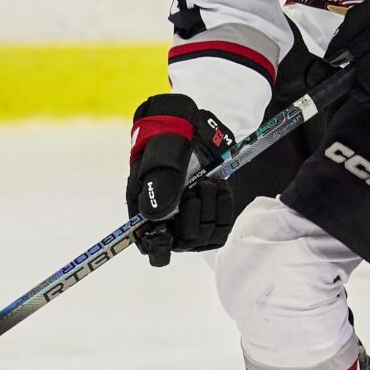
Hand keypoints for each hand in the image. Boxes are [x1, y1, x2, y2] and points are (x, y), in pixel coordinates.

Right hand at [126, 93, 237, 266]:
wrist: (192, 122)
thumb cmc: (167, 135)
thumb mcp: (162, 154)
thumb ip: (158, 184)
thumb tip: (154, 217)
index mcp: (145, 207)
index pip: (149, 244)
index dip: (158, 247)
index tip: (166, 235)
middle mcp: (167, 217)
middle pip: (181, 242)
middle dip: (191, 219)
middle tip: (193, 191)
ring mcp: (190, 215)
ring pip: (204, 236)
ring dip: (209, 210)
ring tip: (206, 184)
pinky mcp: (210, 211)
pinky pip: (222, 227)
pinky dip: (224, 209)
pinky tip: (219, 188)